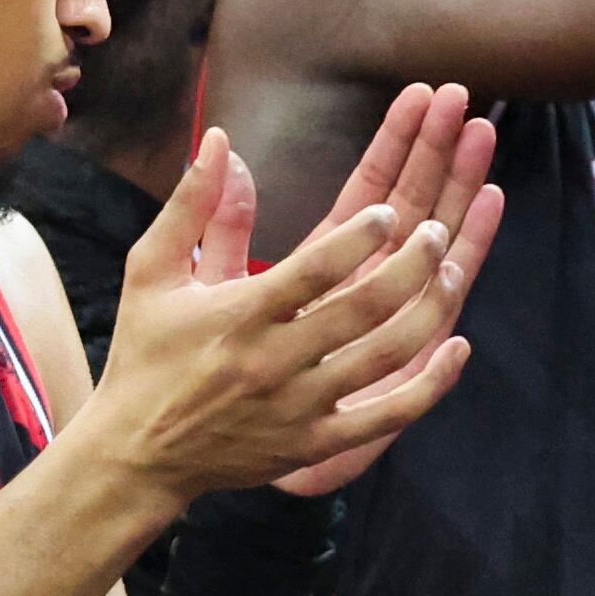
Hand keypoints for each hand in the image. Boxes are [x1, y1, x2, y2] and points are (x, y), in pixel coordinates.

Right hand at [89, 124, 486, 505]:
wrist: (136, 456)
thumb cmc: (146, 354)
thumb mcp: (152, 273)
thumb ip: (193, 206)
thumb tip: (221, 139)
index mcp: (239, 316)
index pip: (314, 270)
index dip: (361, 237)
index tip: (390, 211)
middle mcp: (274, 362)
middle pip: (363, 308)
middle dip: (412, 263)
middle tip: (434, 230)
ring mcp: (299, 408)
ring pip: (385, 356)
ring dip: (428, 309)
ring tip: (449, 267)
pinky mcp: (315, 444)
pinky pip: (387, 418)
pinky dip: (431, 385)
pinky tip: (459, 345)